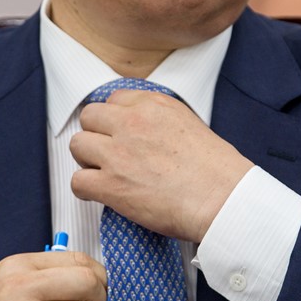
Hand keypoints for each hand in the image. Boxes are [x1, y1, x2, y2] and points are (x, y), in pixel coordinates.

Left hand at [70, 89, 252, 242]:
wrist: (223, 200)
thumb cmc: (217, 172)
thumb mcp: (190, 125)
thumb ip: (160, 122)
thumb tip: (145, 132)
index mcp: (154, 105)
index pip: (115, 99)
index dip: (115, 120)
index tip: (120, 134)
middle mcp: (132, 122)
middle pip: (90, 116)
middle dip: (96, 135)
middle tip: (109, 153)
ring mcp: (118, 153)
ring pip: (78, 145)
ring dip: (87, 160)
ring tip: (104, 174)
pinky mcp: (111, 185)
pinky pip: (77, 182)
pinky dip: (85, 190)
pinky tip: (100, 194)